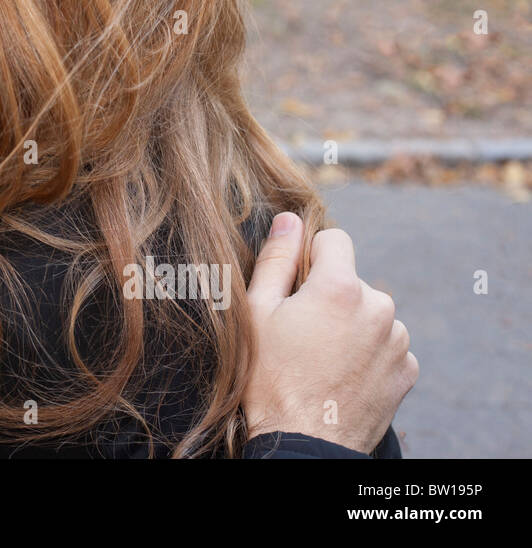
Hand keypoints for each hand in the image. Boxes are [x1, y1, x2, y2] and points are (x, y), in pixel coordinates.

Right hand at [244, 212, 417, 452]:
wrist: (304, 444)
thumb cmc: (270, 377)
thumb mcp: (257, 312)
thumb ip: (275, 260)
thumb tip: (289, 220)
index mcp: (340, 287)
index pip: (334, 240)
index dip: (310, 256)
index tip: (295, 284)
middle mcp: (378, 307)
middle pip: (351, 280)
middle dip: (329, 296)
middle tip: (301, 332)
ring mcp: (397, 341)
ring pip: (370, 313)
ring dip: (351, 324)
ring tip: (321, 357)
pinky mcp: (406, 370)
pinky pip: (386, 345)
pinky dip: (367, 353)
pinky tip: (342, 374)